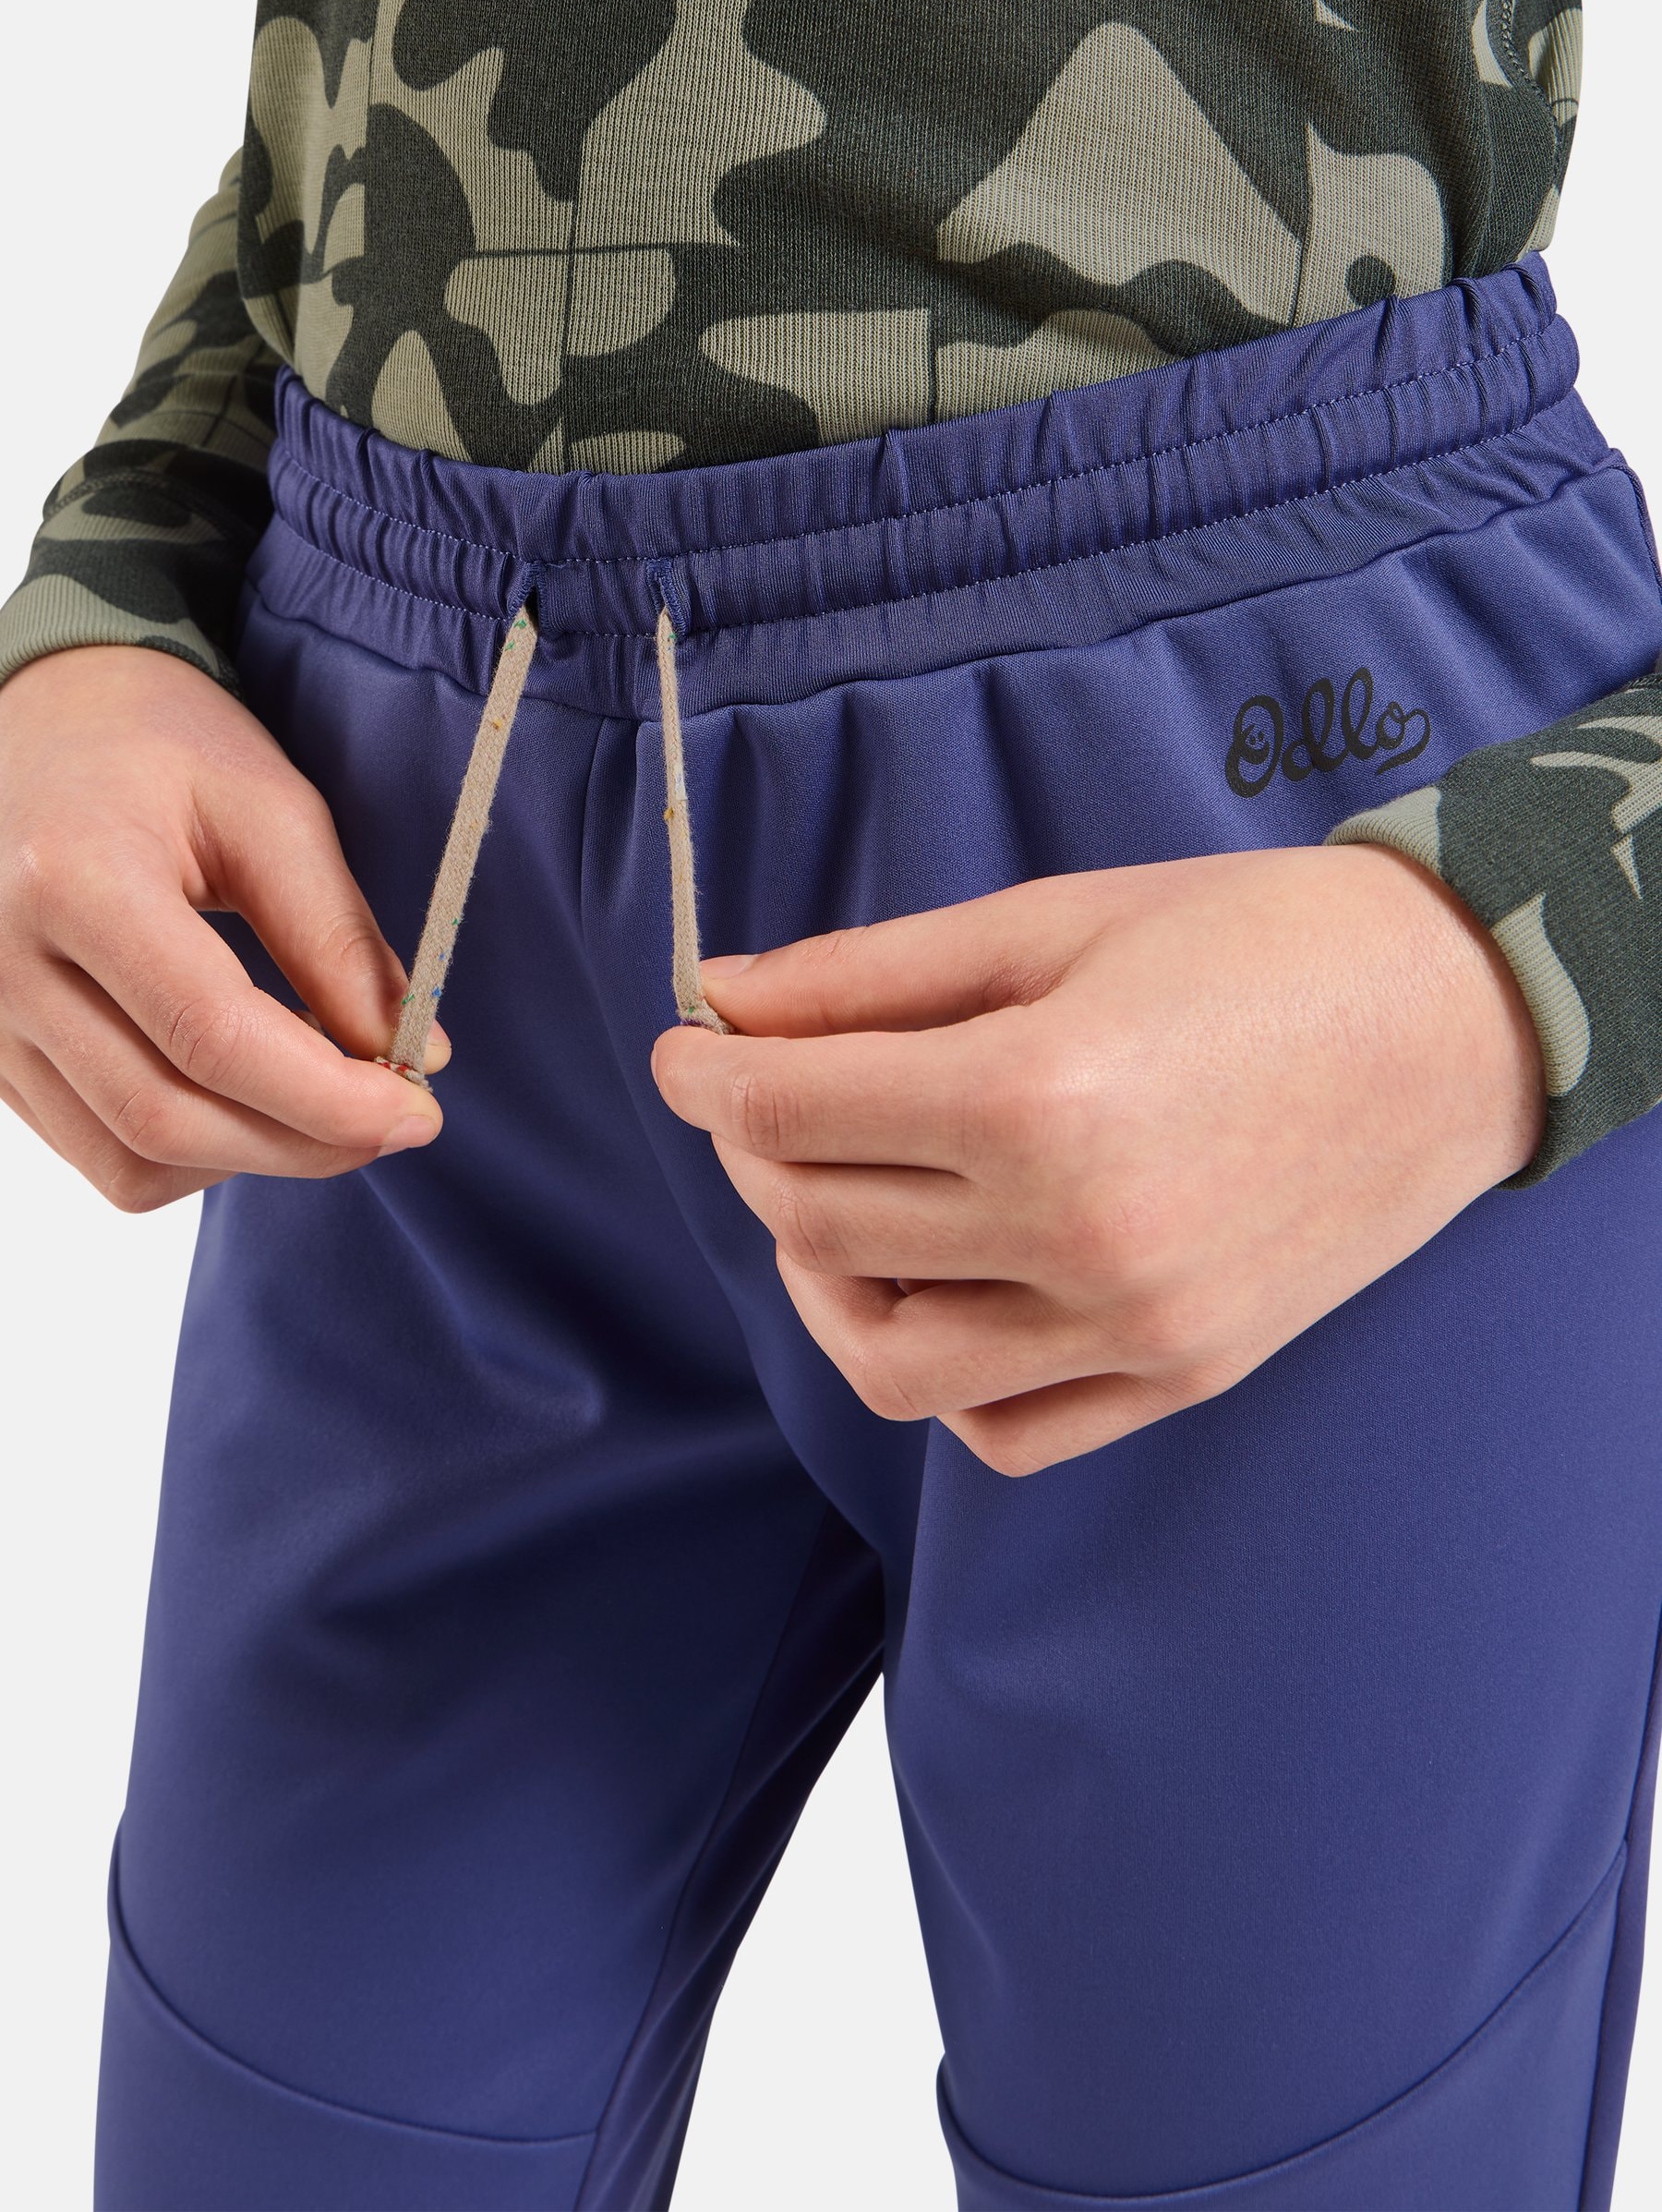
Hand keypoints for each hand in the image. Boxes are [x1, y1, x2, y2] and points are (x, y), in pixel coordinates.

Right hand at [0, 645, 445, 1211]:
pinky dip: (195, 1155)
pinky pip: (100, 1153)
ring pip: (130, 1160)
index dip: (328, 1098)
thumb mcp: (269, 808)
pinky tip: (252, 1103)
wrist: (42, 714)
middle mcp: (2, 963)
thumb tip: (416, 1054)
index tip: (418, 1111)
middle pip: (167, 1117)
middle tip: (394, 1121)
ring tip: (328, 1109)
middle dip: (304, 1143)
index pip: (213, 1035)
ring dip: (253, 1159)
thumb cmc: (158, 745)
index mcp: (74, 878)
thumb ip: (339, 937)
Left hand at [651, 847, 1545, 1474]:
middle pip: (819, 1228)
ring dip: (821, 1277)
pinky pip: (998, 1429)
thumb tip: (724, 998)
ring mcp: (1132, 1325)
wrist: (1450, 1019)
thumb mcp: (1049, 918)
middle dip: (753, 1155)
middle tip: (760, 1096)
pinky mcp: (1180, 1374)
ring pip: (885, 1358)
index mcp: (1037, 1097)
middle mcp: (1076, 1234)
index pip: (792, 1115)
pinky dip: (934, 1370)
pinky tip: (934, 1282)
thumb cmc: (1254, 940)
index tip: (686, 1047)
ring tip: (832, 1198)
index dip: (709, 1077)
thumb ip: (869, 972)